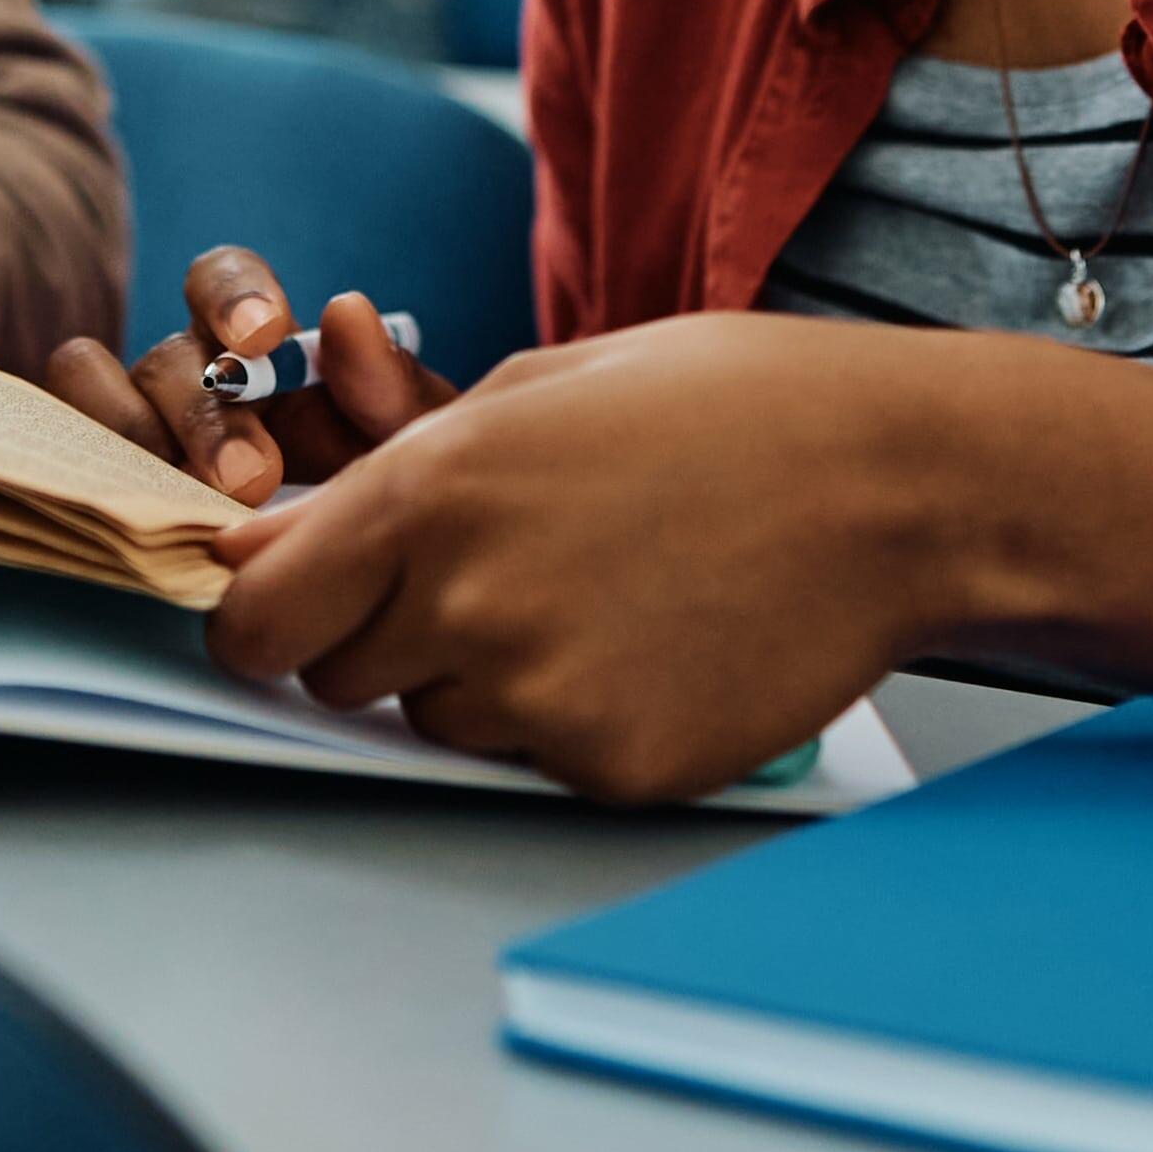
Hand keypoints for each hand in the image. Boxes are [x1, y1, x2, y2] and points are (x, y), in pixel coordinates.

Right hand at [42, 246, 448, 502]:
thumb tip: (344, 310)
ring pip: (86, 380)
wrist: (365, 589)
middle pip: (167, 355)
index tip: (265, 338)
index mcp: (253, 342)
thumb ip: (393, 389)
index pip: (219, 279)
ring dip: (131, 432)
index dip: (231, 297)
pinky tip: (119, 508)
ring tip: (183, 497)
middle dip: (205, 412)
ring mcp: (129, 425)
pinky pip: (56, 449)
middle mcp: (182, 372)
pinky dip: (70, 461)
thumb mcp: (410, 449)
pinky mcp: (93, 480)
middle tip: (253, 480)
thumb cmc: (386, 494)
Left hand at [201, 313, 979, 802]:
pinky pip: (539, 759)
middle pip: (338, 676)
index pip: (257, 618)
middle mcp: (467, 605)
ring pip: (441, 720)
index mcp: (429, 494)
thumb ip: (392, 460)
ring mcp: (541, 699)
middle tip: (490, 576)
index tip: (300, 605)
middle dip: (381, 635)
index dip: (269, 614)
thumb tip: (273, 529)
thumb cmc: (725, 407)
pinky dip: (577, 718)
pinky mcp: (611, 767)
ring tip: (599, 595)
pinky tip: (654, 645)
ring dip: (483, 677)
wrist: (895, 486)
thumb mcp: (543, 384)